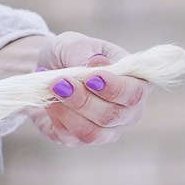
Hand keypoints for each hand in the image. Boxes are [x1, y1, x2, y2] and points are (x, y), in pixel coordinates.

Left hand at [0, 31, 148, 146]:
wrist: (48, 68)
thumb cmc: (71, 53)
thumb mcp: (74, 44)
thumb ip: (85, 53)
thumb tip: (98, 63)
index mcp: (135, 83)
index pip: (134, 93)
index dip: (114, 88)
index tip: (91, 77)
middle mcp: (126, 112)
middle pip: (112, 116)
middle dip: (84, 100)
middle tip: (60, 82)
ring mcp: (106, 130)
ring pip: (92, 133)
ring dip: (69, 112)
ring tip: (52, 90)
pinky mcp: (80, 140)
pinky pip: (70, 137)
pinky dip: (56, 118)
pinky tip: (48, 101)